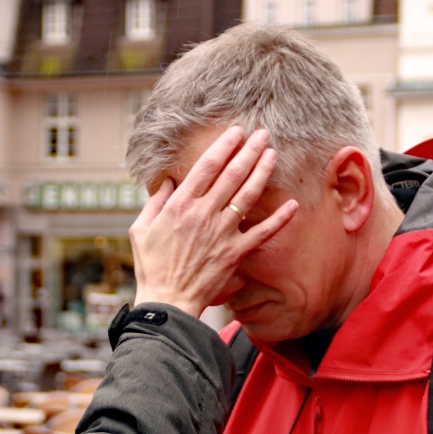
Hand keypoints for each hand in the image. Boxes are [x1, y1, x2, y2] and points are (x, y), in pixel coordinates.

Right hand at [129, 126, 297, 316]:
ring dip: (262, 172)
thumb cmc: (151, 267)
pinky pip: (262, 233)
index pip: (206, 166)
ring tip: (273, 154)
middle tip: (262, 134)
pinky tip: (292, 204)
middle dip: (249, 151)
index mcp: (180, 205)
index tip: (236, 132)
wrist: (167, 301)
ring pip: (247, 196)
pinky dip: (279, 219)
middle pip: (232, 174)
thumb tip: (169, 182)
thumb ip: (155, 202)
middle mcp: (203, 214)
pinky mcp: (235, 253)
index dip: (224, 146)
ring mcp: (221, 233)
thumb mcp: (140, 229)